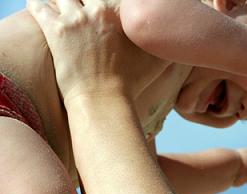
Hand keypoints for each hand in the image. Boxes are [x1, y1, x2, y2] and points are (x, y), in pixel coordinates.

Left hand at [27, 0, 160, 103]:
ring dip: (61, 0)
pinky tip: (42, 10)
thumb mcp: (157, 63)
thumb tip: (178, 43)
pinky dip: (39, 5)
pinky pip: (38, 4)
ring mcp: (75, 19)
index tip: (104, 8)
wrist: (104, 102)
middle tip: (84, 9)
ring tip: (63, 8)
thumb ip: (167, 46)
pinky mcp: (54, 31)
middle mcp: (97, 10)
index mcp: (120, 13)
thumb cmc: (131, 85)